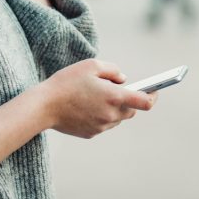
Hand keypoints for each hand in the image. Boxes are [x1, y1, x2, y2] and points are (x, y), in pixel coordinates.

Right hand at [40, 59, 155, 138]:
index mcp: (115, 97)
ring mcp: (101, 126)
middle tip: (119, 89)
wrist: (43, 106)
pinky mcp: (91, 133)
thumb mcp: (91, 65)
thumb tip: (123, 80)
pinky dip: (101, 115)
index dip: (153, 96)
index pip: (145, 102)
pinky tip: (87, 105)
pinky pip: (103, 124)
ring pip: (117, 118)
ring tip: (99, 95)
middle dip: (130, 101)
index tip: (155, 90)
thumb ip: (113, 70)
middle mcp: (111, 115)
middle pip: (131, 111)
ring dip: (115, 108)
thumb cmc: (67, 82)